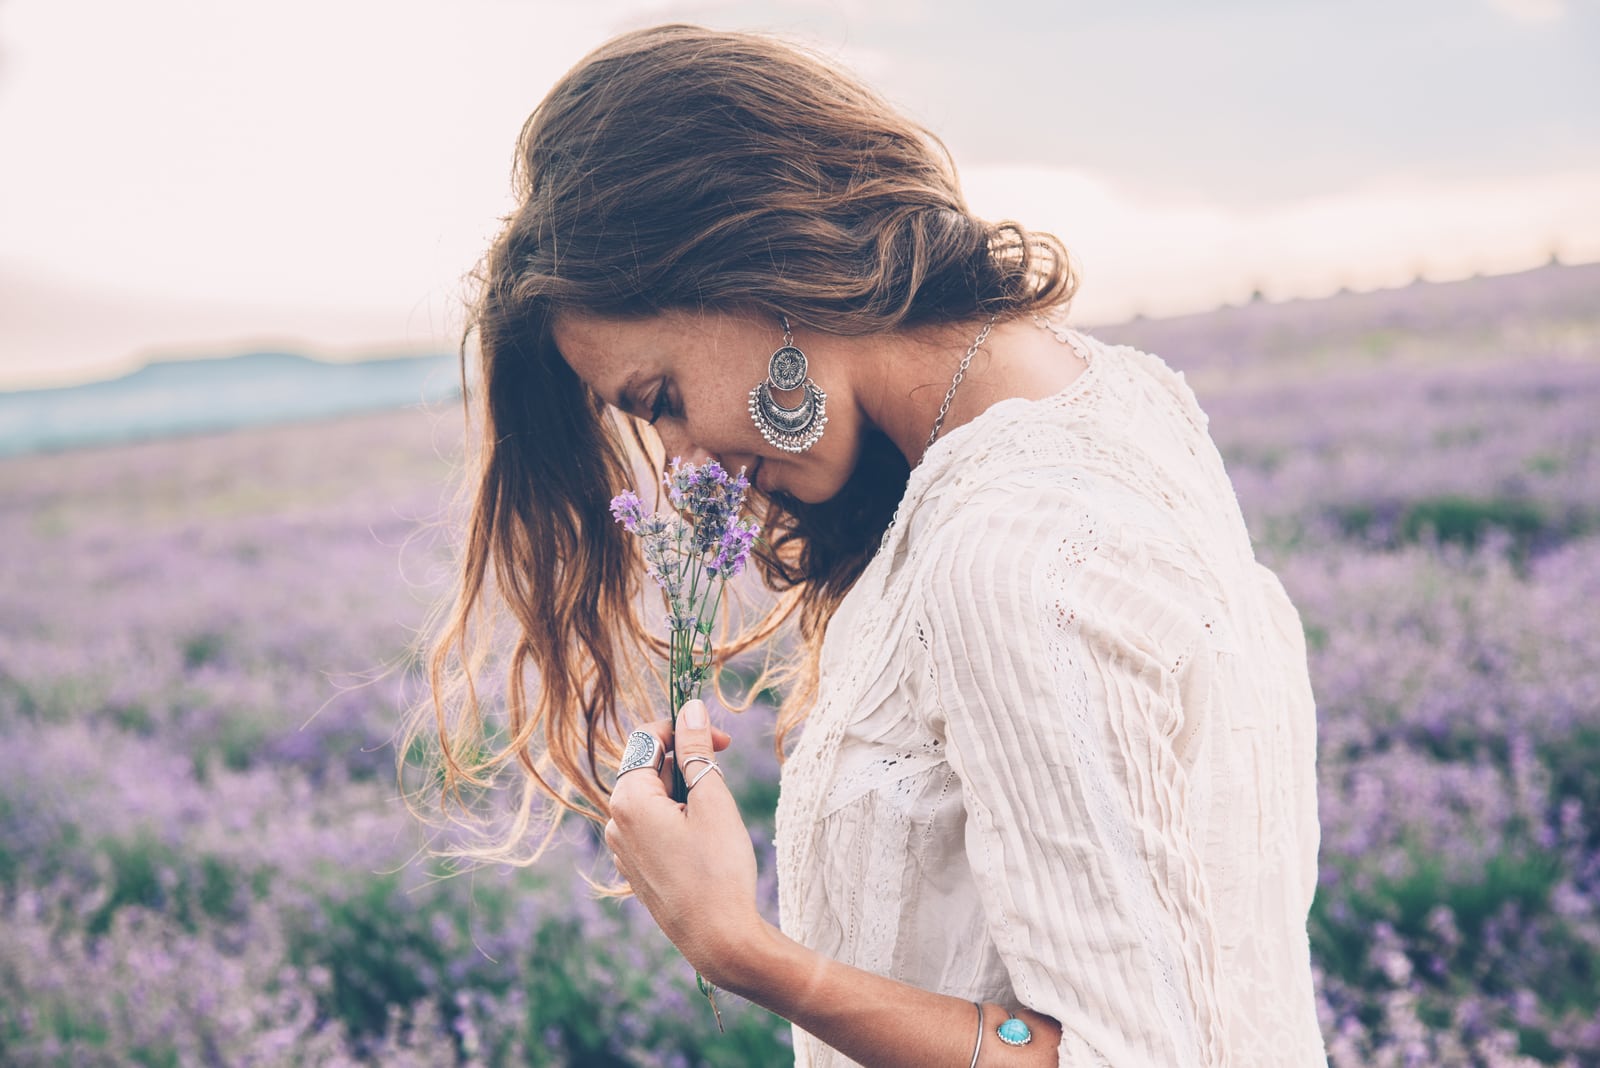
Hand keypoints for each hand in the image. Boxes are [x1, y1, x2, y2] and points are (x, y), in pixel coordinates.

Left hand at [605, 699, 767, 988]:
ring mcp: (623, 849)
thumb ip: (697, 749)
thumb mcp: (712, 800)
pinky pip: (653, 827)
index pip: (648, 739)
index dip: (685, 729)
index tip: (723, 739)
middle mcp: (615, 822)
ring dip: (684, 792)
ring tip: (716, 815)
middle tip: (725, 776)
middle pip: (650, 768)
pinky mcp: (636, 869)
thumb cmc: (719, 869)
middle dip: (687, 762)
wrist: (718, 939)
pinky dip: (677, 819)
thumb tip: (691, 707)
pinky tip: (703, 841)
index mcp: (628, 799)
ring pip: (653, 798)